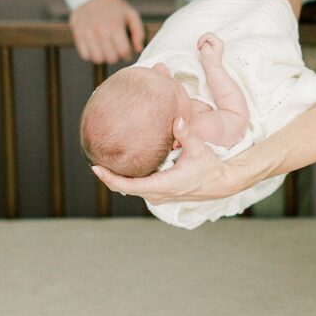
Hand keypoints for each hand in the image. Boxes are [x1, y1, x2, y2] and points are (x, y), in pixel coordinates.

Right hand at [69, 0, 144, 63]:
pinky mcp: (77, 34)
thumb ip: (138, 32)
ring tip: (106, 49)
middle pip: (111, 58)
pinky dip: (91, 55)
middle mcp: (100, 31)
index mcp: (115, 25)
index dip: (128, 55)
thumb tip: (139, 49)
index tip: (127, 52)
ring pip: (97, 59)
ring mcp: (87, 33)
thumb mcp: (131, 14)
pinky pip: (85, 55)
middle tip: (116, 50)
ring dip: (104, 57)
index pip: (124, 52)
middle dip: (116, 56)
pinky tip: (96, 47)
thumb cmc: (114, 6)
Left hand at [93, 118, 238, 204]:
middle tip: (94, 161)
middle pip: (125, 189)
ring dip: (118, 179)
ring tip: (104, 163)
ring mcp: (159, 196)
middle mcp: (158, 194)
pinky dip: (128, 179)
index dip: (111, 178)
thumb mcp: (199, 149)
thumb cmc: (210, 167)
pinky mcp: (162, 194)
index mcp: (163, 185)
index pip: (129, 186)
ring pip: (131, 189)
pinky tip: (123, 166)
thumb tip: (176, 119)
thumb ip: (186, 134)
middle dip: (109, 177)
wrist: (221, 183)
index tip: (96, 168)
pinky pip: (139, 188)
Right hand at [197, 31, 223, 66]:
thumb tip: (204, 41)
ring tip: (202, 49)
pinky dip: (204, 44)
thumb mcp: (205, 50)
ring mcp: (217, 43)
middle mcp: (219, 41)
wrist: (213, 68)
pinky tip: (204, 49)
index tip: (199, 46)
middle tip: (200, 47)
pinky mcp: (215, 46)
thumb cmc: (210, 61)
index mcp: (218, 42)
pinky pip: (208, 41)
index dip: (202, 39)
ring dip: (203, 42)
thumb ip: (204, 43)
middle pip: (208, 35)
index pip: (208, 34)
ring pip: (207, 38)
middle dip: (202, 40)